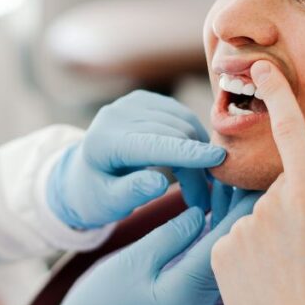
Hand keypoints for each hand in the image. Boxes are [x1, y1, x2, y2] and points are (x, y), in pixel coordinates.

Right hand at [36, 190, 259, 304]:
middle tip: (249, 177)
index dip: (242, 210)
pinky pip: (207, 268)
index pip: (224, 243)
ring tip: (233, 187)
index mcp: (187, 292)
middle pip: (229, 250)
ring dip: (227, 225)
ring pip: (220, 259)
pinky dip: (212, 240)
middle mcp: (200, 304)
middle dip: (240, 212)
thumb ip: (170, 236)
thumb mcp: (133, 262)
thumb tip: (200, 215)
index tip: (259, 182)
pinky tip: (214, 216)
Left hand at [47, 90, 226, 228]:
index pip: (153, 144)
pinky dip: (194, 138)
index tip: (219, 160)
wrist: (85, 173)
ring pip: (183, 124)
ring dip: (198, 153)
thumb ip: (132, 193)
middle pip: (173, 135)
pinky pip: (182, 116)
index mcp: (104, 141)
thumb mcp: (110, 204)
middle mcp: (117, 114)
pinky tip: (193, 160)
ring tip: (197, 184)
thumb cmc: (98, 196)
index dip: (187, 152)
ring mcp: (132, 102)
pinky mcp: (146, 100)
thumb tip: (161, 184)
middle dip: (194, 168)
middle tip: (203, 201)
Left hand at [210, 60, 304, 304]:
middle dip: (300, 208)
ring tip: (294, 274)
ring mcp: (241, 231)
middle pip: (284, 187)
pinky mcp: (219, 254)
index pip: (292, 132)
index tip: (260, 66)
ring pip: (260, 214)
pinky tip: (270, 281)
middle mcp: (271, 208)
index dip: (278, 94)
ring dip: (275, 232)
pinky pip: (237, 237)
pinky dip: (251, 251)